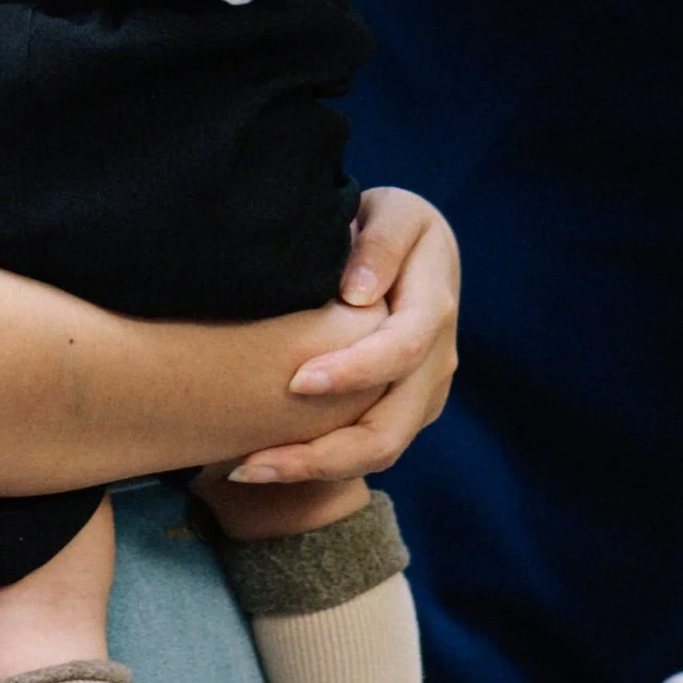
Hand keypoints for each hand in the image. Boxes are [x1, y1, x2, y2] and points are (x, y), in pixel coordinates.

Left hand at [223, 188, 459, 488]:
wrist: (413, 250)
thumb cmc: (389, 224)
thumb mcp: (393, 213)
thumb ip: (380, 245)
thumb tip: (357, 296)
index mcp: (434, 308)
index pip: (401, 351)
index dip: (352, 372)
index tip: (295, 381)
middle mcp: (436, 363)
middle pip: (389, 432)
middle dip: (321, 455)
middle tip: (250, 461)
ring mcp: (423, 395)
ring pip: (378, 453)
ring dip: (313, 469)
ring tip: (245, 469)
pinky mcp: (403, 411)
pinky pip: (366, 450)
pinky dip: (319, 463)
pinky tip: (265, 460)